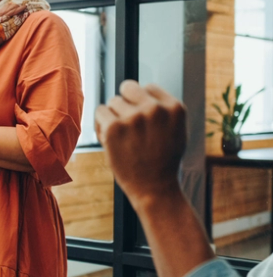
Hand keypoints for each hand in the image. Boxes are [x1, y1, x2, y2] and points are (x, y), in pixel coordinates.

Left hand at [95, 81, 186, 208]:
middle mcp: (155, 109)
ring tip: (122, 136)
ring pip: (112, 101)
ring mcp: (134, 117)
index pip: (148, 87)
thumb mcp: (176, 130)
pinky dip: (101, 124)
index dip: (141, 102)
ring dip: (113, 116)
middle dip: (125, 103)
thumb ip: (163, 110)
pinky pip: (100, 112)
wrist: (155, 189)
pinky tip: (110, 138)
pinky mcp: (114, 127)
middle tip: (127, 124)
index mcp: (174, 107)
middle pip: (128, 87)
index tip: (141, 118)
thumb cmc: (163, 161)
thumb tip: (143, 90)